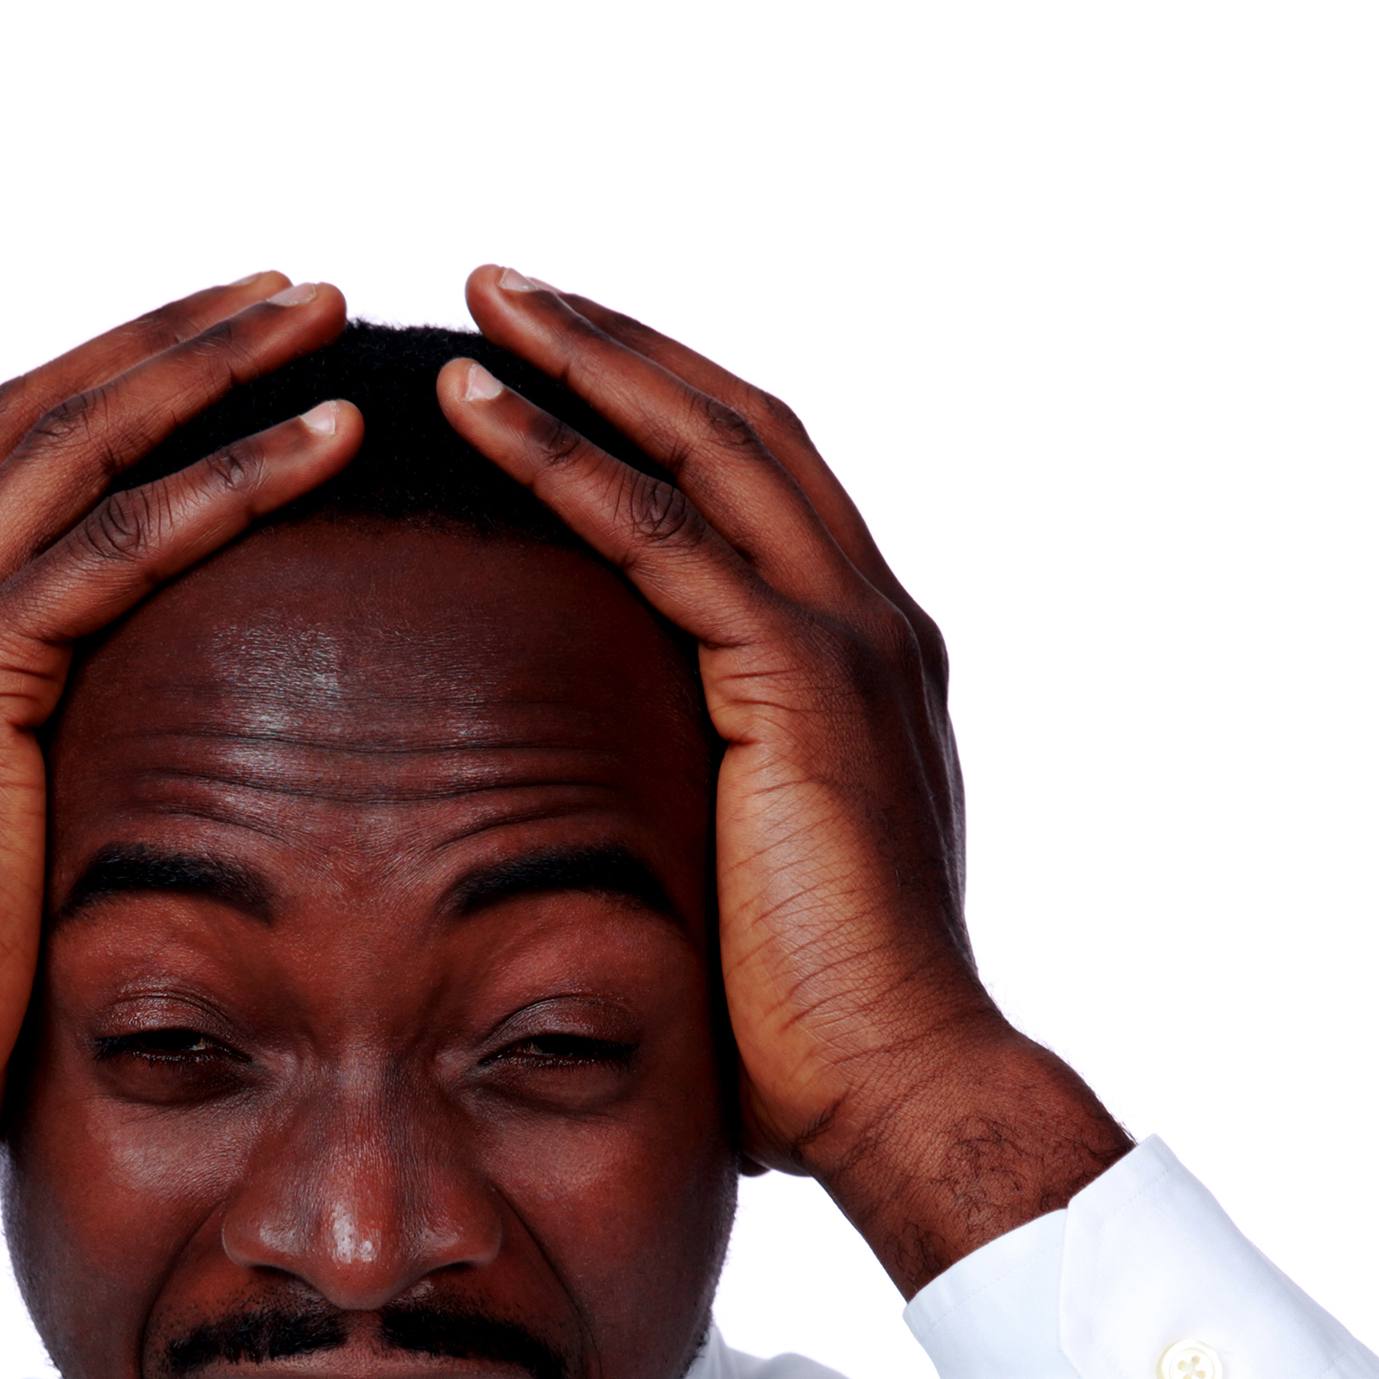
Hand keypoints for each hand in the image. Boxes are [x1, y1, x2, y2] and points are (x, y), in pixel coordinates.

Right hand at [0, 275, 363, 1350]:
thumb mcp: (9, 868)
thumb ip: (58, 802)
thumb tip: (149, 821)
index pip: (18, 465)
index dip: (124, 393)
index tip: (234, 352)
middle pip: (44, 410)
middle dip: (172, 338)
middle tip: (294, 289)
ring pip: (78, 441)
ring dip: (208, 368)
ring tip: (322, 319)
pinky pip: (114, 546)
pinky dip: (224, 481)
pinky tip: (323, 444)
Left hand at [438, 269, 1126, 1290]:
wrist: (904, 1092)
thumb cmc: (814, 1038)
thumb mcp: (745, 884)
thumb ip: (696, 815)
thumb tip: (598, 832)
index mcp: (861, 664)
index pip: (760, 482)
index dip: (661, 405)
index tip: (558, 359)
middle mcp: (870, 624)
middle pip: (738, 422)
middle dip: (618, 342)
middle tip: (500, 285)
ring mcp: (847, 644)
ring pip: (705, 444)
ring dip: (585, 363)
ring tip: (474, 308)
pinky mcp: (798, 687)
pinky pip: (665, 537)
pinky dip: (567, 461)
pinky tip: (473, 416)